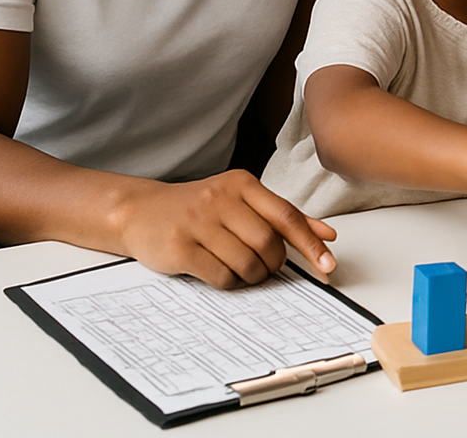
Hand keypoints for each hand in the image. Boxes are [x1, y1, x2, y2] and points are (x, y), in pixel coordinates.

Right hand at [115, 170, 336, 288]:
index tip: (327, 265)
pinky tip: (221, 273)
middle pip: (268, 243)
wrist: (139, 212)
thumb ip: (282, 216)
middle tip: (266, 268)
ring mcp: (198, 222)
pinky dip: (229, 282)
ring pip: (246, 262)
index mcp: (242, 184)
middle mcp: (221, 199)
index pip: (286, 215)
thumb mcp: (241, 202)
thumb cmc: (199, 209)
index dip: (310, 243)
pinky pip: (220, 276)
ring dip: (252, 276)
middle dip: (273, 264)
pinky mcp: (180, 247)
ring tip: (243, 271)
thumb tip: (327, 233)